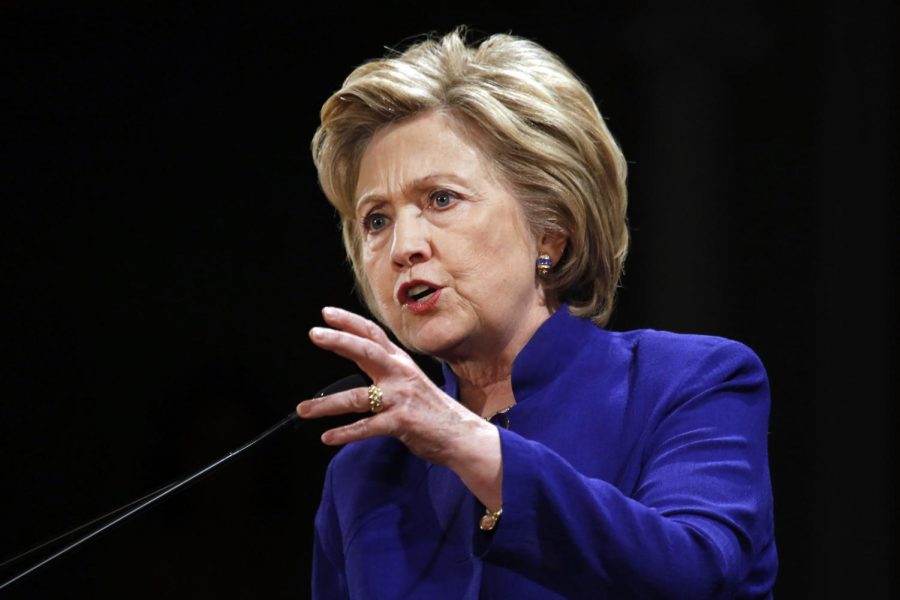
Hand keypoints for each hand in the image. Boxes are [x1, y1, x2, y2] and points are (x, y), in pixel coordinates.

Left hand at [296, 306, 493, 468]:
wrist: (461, 434)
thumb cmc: (432, 409)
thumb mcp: (411, 380)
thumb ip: (387, 369)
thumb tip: (360, 355)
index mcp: (400, 363)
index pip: (373, 335)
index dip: (350, 322)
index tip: (326, 313)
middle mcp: (400, 375)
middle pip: (367, 352)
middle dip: (339, 341)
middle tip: (314, 333)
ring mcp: (401, 398)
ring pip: (357, 398)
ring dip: (326, 405)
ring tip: (303, 410)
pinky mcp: (402, 422)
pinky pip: (367, 427)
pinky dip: (346, 433)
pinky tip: (328, 436)